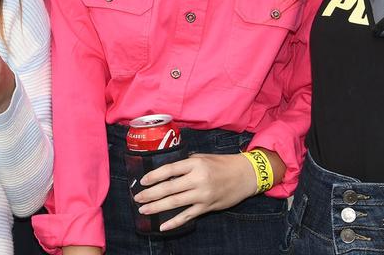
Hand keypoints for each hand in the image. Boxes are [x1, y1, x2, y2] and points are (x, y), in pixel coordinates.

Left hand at [132, 153, 258, 231]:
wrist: (245, 175)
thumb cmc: (221, 164)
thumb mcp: (202, 158)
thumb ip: (185, 164)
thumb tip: (167, 172)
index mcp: (195, 164)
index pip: (169, 170)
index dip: (154, 176)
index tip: (142, 181)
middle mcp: (198, 179)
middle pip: (169, 188)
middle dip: (151, 194)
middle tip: (138, 198)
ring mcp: (202, 195)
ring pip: (175, 203)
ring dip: (157, 207)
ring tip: (144, 210)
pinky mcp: (207, 207)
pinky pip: (187, 216)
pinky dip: (174, 222)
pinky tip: (162, 226)